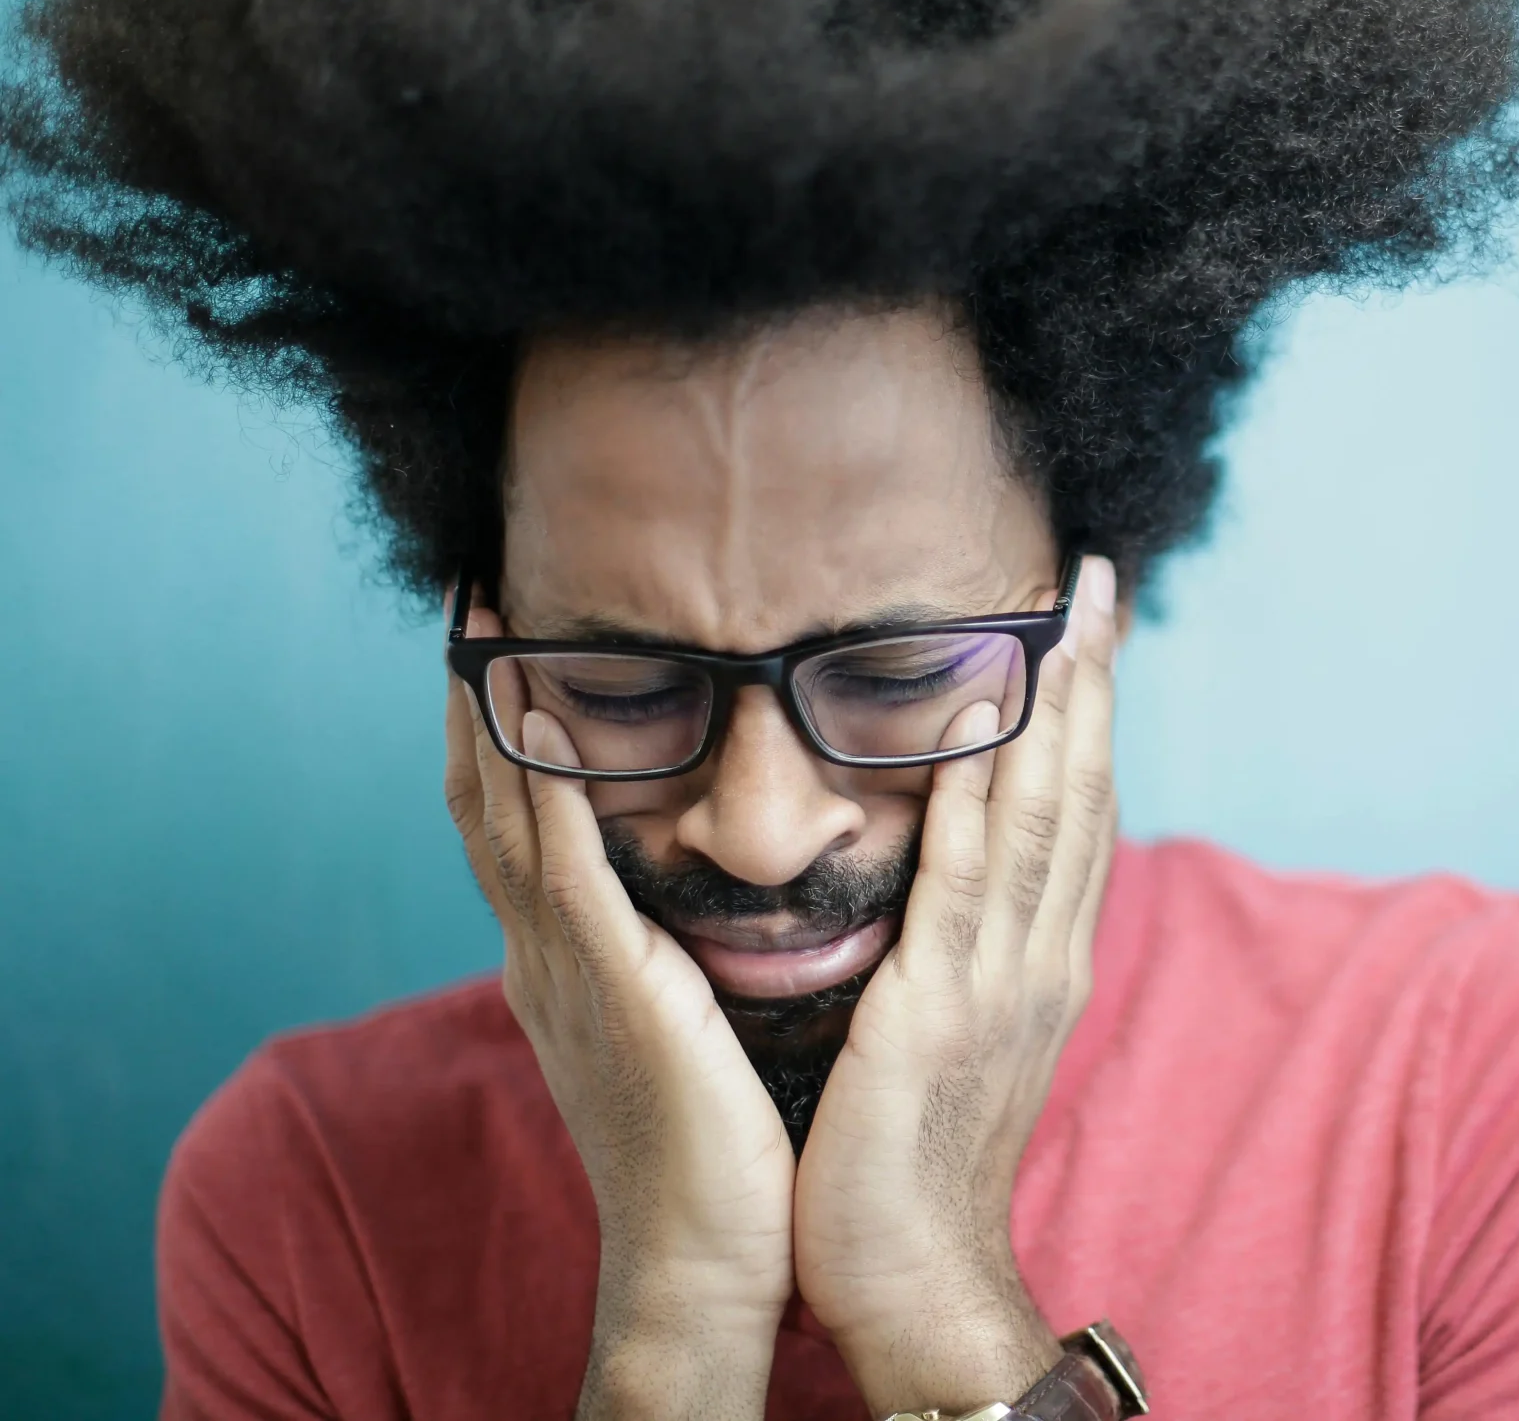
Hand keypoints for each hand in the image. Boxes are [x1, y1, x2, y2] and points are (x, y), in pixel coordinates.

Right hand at [444, 618, 796, 1420]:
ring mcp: (563, 969)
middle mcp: (545, 954)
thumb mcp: (688, 1022)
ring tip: (483, 616)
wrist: (710, 1254)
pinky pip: (560, 864)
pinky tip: (538, 713)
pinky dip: (539, 782)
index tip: (499, 638)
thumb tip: (704, 889)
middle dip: (472, 695)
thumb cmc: (722, 1145)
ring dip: (492, 711)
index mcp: (567, 961)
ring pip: (506, 813)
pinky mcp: (608, 985)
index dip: (498, 727)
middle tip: (467, 593)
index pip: (515, 818)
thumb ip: (678, 950)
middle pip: (484, 798)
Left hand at [792, 555, 1122, 1415]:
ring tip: (1067, 618)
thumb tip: (955, 888)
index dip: (1093, 720)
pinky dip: (982, 790)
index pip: (1080, 816)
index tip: (1095, 633)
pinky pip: (967, 875)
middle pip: (1082, 795)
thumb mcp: (953, 1038)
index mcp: (1044, 964)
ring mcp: (1002, 979)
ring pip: (1043, 818)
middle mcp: (1042, 958)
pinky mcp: (941, 1002)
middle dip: (1095, 686)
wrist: (911, 1274)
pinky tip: (983, 718)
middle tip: (1103, 583)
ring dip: (1058, 710)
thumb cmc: (909, 1163)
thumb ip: (963, 955)